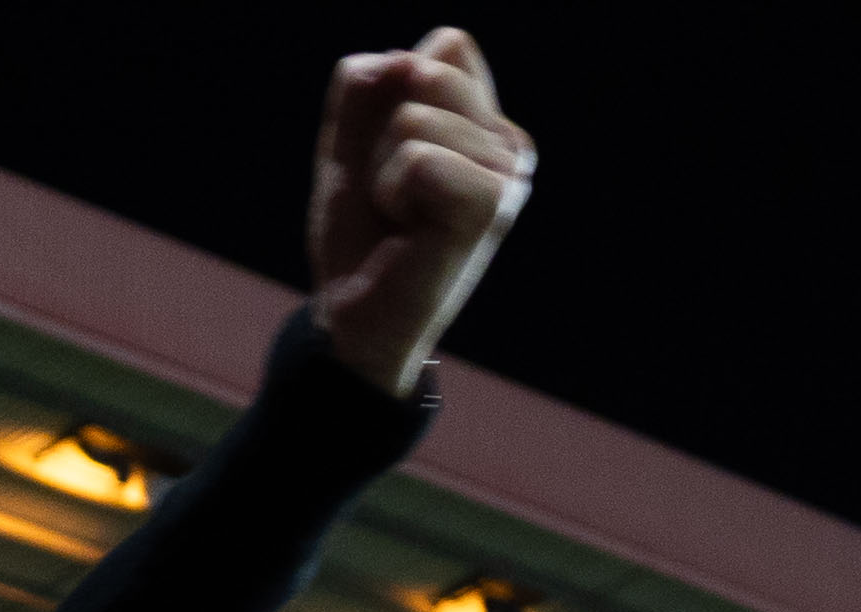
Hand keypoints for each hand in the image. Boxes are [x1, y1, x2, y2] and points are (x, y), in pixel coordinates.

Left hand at [305, 30, 531, 398]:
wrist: (354, 316)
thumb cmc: (361, 234)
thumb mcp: (349, 145)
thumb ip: (366, 89)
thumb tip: (403, 61)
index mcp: (488, 121)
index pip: (448, 45)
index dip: (392, 96)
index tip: (391, 159)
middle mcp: (512, 144)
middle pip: (425, 71)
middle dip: (380, 135)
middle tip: (392, 195)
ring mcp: (510, 174)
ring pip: (413, 118)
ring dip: (382, 171)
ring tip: (400, 217)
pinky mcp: (492, 205)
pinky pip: (417, 157)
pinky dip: (391, 192)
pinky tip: (408, 231)